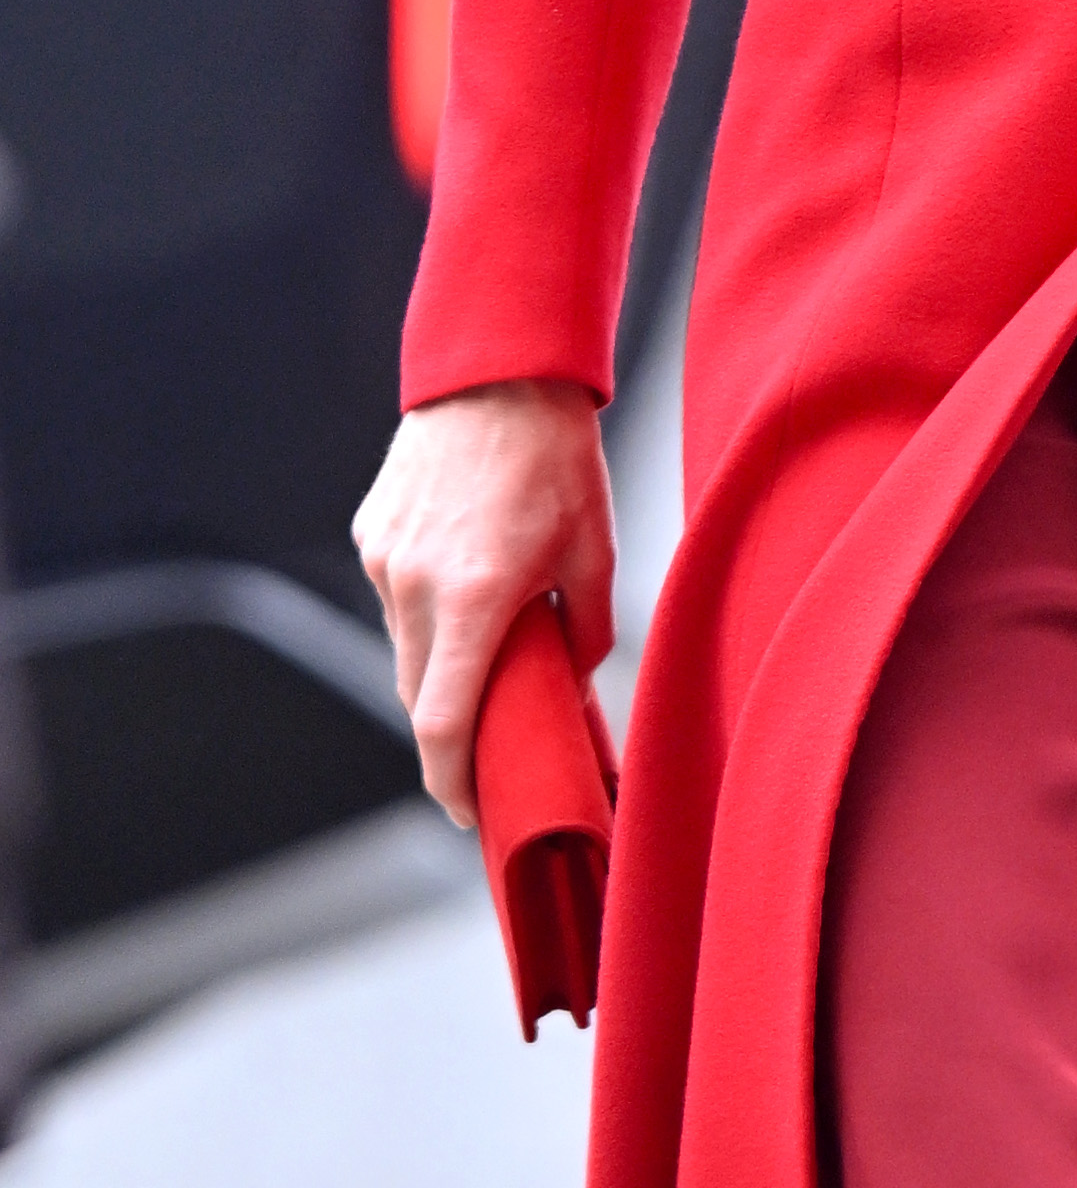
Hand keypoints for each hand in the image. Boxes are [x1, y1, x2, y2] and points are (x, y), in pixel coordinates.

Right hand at [352, 381, 615, 818]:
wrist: (498, 376)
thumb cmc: (557, 462)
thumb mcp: (593, 553)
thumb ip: (583, 633)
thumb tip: (571, 687)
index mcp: (474, 600)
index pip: (443, 723)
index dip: (450, 781)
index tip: (466, 811)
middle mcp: (415, 586)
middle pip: (419, 697)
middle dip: (451, 737)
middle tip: (491, 757)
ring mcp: (384, 561)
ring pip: (405, 651)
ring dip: (441, 672)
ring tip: (491, 664)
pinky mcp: (371, 536)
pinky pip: (395, 603)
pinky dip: (428, 620)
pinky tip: (467, 596)